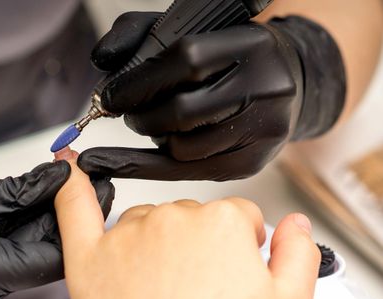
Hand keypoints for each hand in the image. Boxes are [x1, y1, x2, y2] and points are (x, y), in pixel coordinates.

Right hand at [0, 163, 113, 298]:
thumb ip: (12, 193)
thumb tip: (55, 181)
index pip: (49, 257)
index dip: (78, 219)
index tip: (95, 189)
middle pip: (39, 257)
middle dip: (64, 217)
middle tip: (89, 185)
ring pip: (22, 257)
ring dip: (42, 222)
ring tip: (66, 188)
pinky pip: (3, 258)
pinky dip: (18, 231)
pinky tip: (36, 204)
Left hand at [55, 161, 320, 298]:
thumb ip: (299, 254)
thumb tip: (293, 224)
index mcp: (222, 223)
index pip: (239, 218)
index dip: (243, 249)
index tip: (237, 275)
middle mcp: (172, 219)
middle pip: (193, 218)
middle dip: (201, 247)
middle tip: (201, 296)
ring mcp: (127, 236)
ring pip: (148, 221)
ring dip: (158, 243)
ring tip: (164, 294)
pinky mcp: (88, 259)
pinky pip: (74, 210)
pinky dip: (72, 189)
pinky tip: (69, 171)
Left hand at [79, 13, 345, 180]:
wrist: (289, 84)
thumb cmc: (233, 59)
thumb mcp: (195, 32)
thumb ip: (142, 34)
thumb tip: (102, 60)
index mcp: (250, 45)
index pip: (187, 61)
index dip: (140, 82)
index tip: (112, 96)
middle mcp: (265, 87)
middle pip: (183, 113)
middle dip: (141, 118)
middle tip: (129, 114)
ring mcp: (262, 130)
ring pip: (184, 148)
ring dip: (154, 139)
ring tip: (153, 126)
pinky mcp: (252, 162)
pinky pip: (190, 172)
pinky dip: (154, 166)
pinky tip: (132, 157)